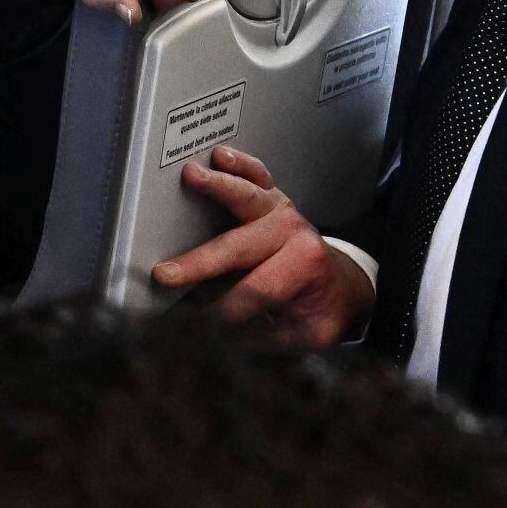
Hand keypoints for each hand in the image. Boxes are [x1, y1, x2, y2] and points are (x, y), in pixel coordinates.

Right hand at [150, 145, 373, 344]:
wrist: (339, 285)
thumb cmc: (318, 308)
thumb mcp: (307, 334)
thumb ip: (274, 339)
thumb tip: (235, 350)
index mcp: (304, 265)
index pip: (257, 290)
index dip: (226, 311)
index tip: (201, 327)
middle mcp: (294, 233)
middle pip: (239, 246)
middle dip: (200, 262)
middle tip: (167, 274)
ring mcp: (282, 210)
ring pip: (249, 196)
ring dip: (219, 187)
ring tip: (193, 176)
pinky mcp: (272, 197)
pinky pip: (257, 174)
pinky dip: (240, 164)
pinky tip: (222, 157)